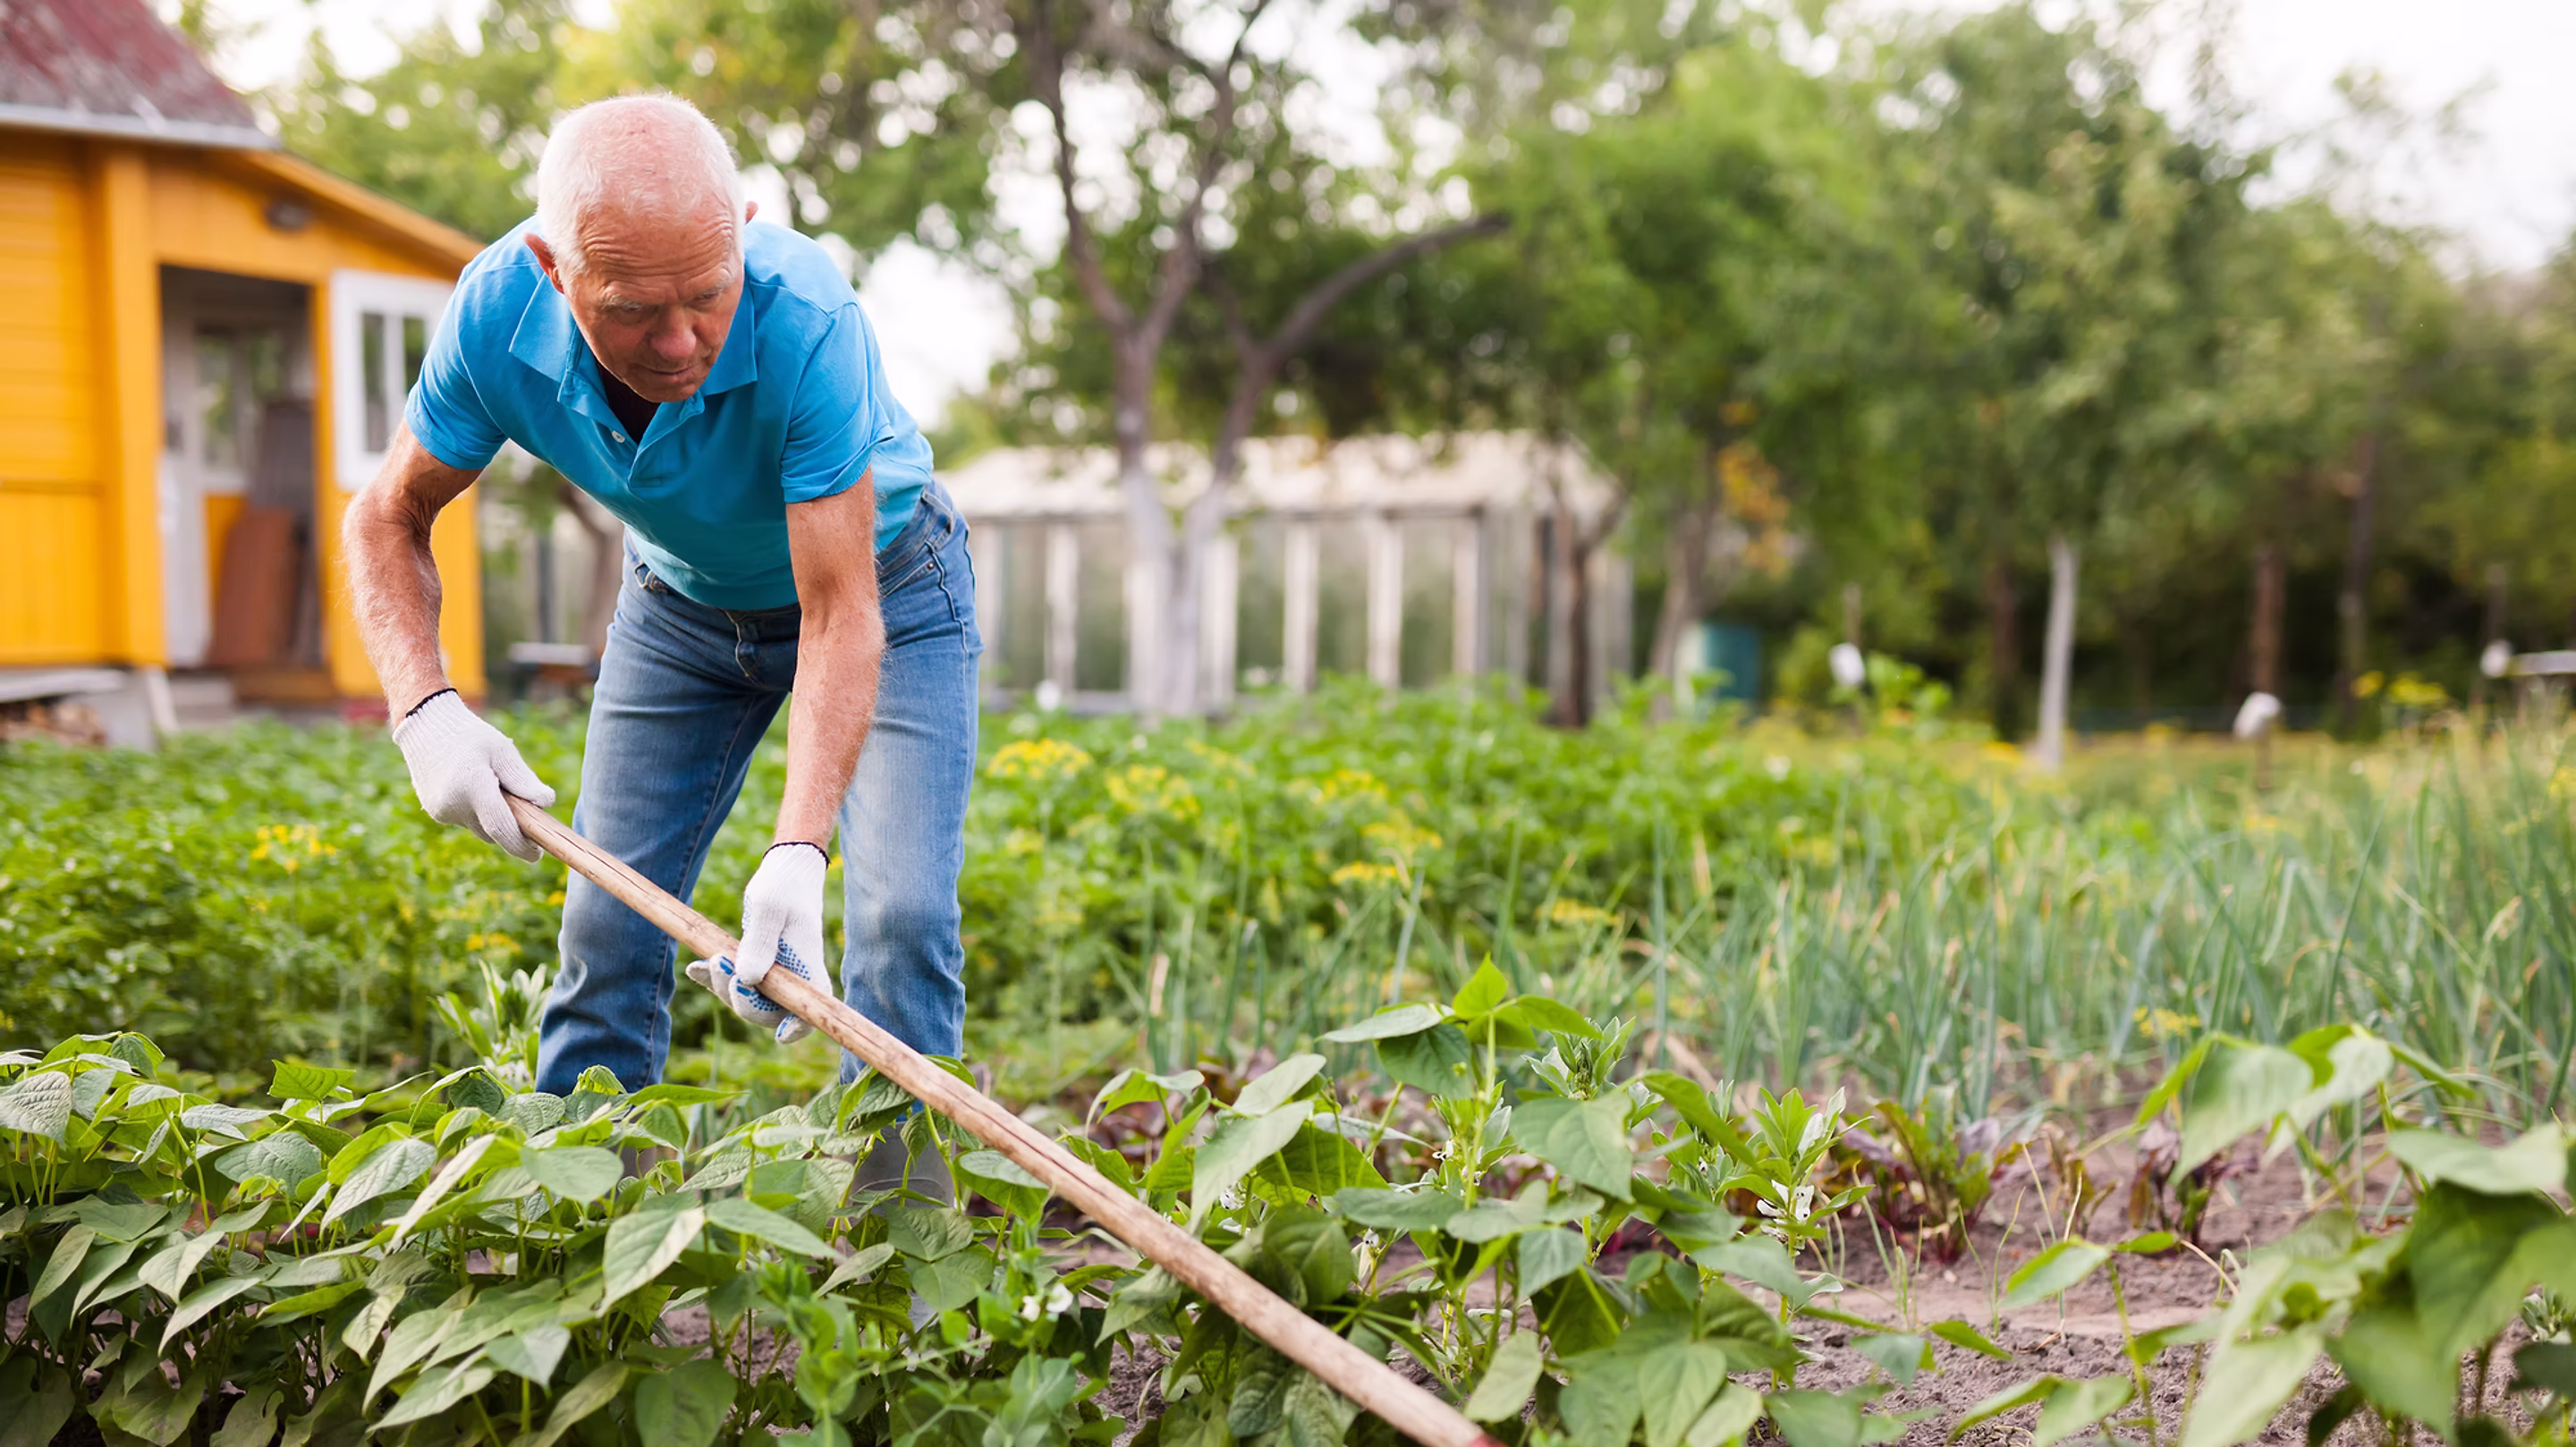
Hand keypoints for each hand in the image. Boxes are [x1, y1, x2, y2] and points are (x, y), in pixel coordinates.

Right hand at [390, 690, 554, 860]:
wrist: (425, 726)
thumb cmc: (470, 735)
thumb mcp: (502, 751)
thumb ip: (523, 779)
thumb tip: (546, 803)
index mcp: (472, 786)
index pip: (501, 828)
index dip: (521, 845)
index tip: (538, 855)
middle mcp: (453, 804)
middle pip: (493, 832)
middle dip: (512, 831)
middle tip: (529, 817)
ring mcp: (440, 810)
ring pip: (480, 828)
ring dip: (494, 819)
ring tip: (496, 788)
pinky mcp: (434, 811)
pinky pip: (466, 821)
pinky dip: (477, 812)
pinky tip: (475, 787)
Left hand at [686, 841, 829, 1044]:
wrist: (784, 872)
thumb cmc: (784, 887)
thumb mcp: (770, 909)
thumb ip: (759, 944)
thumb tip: (747, 980)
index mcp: (808, 969)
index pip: (811, 1013)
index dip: (797, 1029)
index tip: (778, 1034)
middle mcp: (793, 979)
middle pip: (768, 1013)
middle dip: (740, 998)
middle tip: (721, 963)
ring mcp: (774, 975)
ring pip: (747, 1000)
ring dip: (722, 985)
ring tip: (710, 959)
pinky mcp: (756, 966)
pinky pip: (734, 983)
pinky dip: (712, 978)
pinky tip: (696, 967)